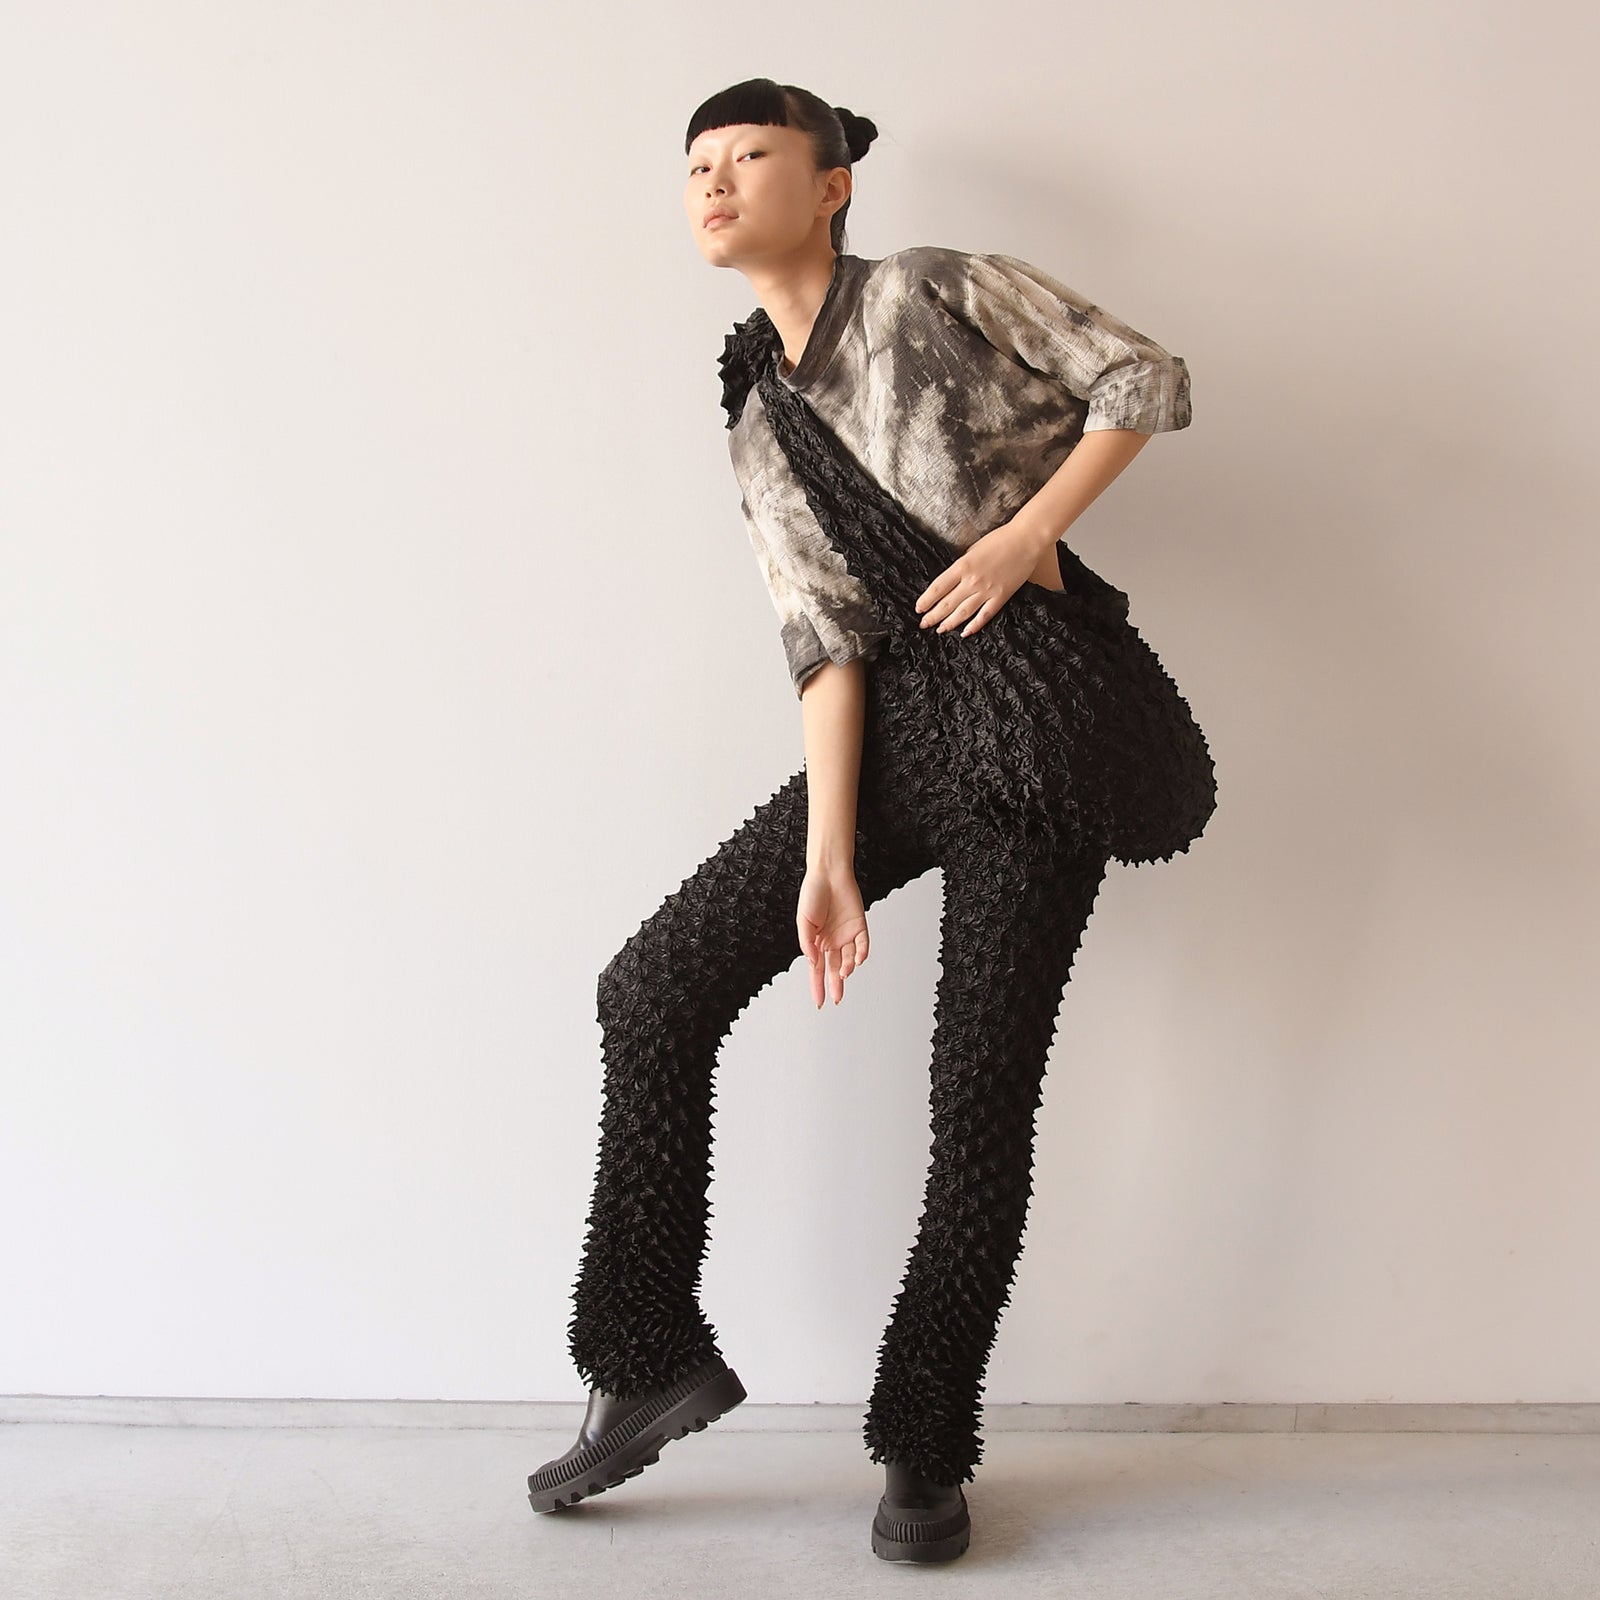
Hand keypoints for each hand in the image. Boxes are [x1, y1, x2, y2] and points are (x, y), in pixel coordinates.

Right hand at [797, 862, 869, 1007]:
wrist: (829, 874)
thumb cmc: (813, 894)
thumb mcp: (803, 922)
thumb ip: (808, 944)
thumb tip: (813, 962)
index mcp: (816, 942)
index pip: (816, 970)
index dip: (818, 986)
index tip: (819, 1002)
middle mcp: (832, 941)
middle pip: (834, 969)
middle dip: (835, 986)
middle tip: (837, 1000)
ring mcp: (846, 934)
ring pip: (849, 959)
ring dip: (847, 968)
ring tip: (844, 973)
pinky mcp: (859, 926)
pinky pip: (862, 944)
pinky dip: (861, 954)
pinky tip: (857, 960)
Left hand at [915, 517, 1044, 638]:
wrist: (1026, 540)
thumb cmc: (1000, 539)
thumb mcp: (972, 549)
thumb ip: (961, 566)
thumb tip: (951, 582)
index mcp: (962, 566)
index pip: (938, 588)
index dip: (926, 600)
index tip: (918, 608)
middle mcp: (972, 581)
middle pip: (947, 603)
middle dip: (933, 616)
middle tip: (924, 623)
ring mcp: (987, 591)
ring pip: (963, 612)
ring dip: (949, 623)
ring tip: (940, 630)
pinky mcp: (1001, 597)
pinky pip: (985, 615)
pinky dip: (974, 626)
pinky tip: (965, 633)